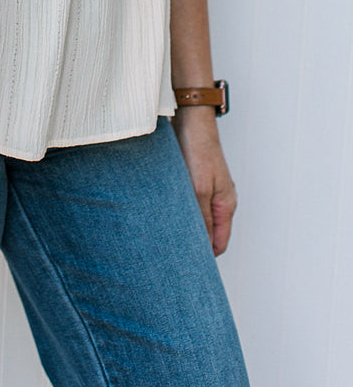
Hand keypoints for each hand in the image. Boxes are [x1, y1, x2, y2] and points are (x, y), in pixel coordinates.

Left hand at [172, 107, 236, 255]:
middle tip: (170, 255)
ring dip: (183, 226)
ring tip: (163, 237)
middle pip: (208, 232)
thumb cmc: (199, 150)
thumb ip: (201, 219)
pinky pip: (187, 204)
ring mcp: (206, 190)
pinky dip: (177, 211)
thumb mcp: (199, 189)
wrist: (190, 119)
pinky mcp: (193, 180)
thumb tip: (201, 247)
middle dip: (192, 243)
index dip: (205, 256)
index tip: (188, 267)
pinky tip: (161, 214)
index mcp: (226, 205)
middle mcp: (218, 200)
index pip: (219, 243)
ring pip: (196, 218)